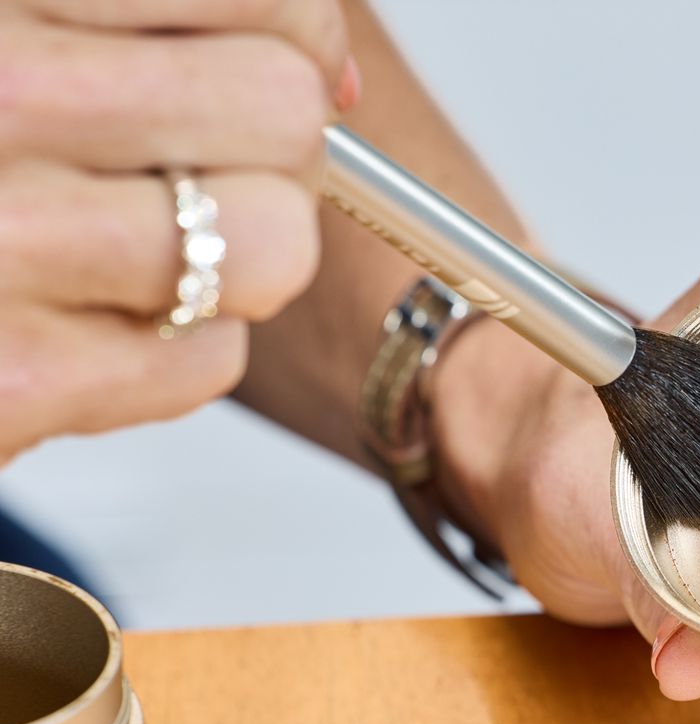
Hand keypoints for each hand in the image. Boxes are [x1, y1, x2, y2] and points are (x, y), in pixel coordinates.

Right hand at [0, 0, 356, 463]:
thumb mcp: (19, 35)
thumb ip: (164, 18)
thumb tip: (335, 80)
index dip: (286, 34)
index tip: (247, 57)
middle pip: (283, 109)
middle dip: (264, 150)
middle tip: (182, 166)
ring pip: (278, 242)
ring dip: (234, 258)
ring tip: (135, 248)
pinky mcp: (6, 380)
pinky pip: (211, 357)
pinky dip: (173, 352)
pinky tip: (82, 323)